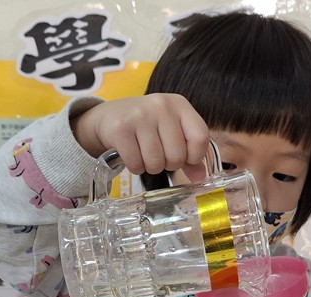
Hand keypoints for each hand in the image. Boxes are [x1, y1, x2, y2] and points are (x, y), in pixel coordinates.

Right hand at [72, 94, 210, 178]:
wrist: (109, 117)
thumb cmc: (147, 126)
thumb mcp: (171, 132)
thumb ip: (189, 154)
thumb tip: (201, 178)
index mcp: (179, 104)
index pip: (200, 137)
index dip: (195, 156)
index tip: (186, 159)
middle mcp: (161, 106)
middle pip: (177, 155)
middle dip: (169, 164)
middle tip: (160, 156)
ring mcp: (139, 116)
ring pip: (156, 162)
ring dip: (151, 167)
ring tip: (145, 156)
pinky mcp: (120, 129)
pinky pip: (136, 163)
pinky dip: (136, 167)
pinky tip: (133, 156)